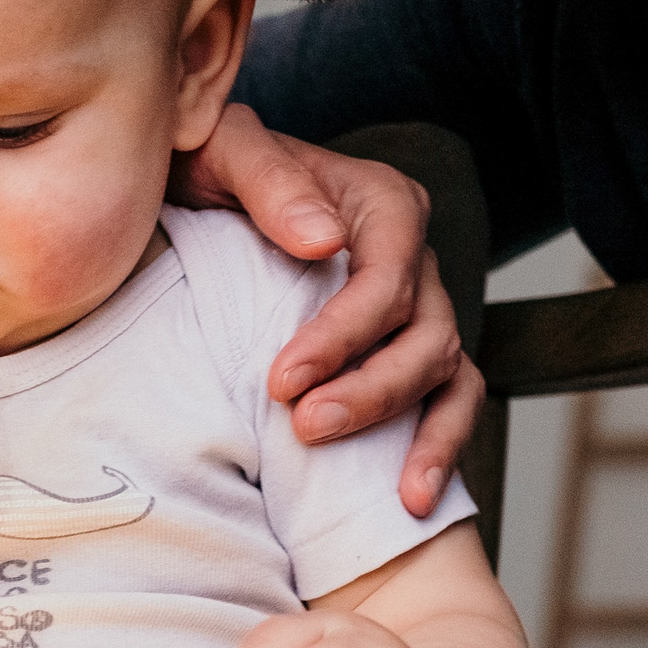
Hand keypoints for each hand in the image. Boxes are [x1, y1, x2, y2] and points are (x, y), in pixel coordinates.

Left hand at [174, 106, 481, 516]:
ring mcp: (419, 306)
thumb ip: (268, 179)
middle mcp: (412, 254)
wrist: (197, 193)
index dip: (342, 335)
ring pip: (444, 371)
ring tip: (375, 483)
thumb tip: (324, 241)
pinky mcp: (409, 350)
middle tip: (305, 427)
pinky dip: (439, 448)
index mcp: (381, 202)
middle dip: (370, 389)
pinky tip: (409, 498)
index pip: (386, 278)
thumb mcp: (222, 149)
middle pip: (423, 332)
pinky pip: (450, 400)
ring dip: (407, 429)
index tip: (280, 381)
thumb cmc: (206, 166)